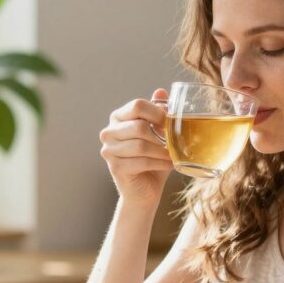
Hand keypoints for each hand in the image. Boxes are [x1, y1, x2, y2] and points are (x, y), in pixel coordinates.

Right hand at [99, 88, 172, 204]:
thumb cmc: (153, 158)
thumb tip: (161, 91)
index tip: (171, 123)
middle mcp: (109, 131)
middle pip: (139, 126)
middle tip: (175, 142)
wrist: (145, 190)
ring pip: (141, 145)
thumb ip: (158, 113)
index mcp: (118, 117)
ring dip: (162, 151)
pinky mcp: (114, 167)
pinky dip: (159, 163)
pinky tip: (169, 165)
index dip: (158, 113)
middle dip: (161, 135)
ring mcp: (108, 150)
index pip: (137, 105)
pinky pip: (141, 161)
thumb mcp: (158, 133)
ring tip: (173, 155)